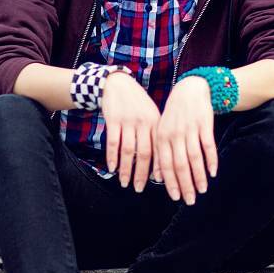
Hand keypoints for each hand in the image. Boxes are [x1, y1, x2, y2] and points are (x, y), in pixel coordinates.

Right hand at [100, 71, 160, 191]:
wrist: (119, 84)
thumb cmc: (138, 104)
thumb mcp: (152, 115)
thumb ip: (156, 136)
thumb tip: (160, 163)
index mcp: (156, 123)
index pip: (160, 148)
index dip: (160, 167)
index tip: (161, 183)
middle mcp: (144, 123)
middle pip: (144, 153)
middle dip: (142, 174)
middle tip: (140, 189)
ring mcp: (128, 121)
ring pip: (128, 151)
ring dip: (126, 169)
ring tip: (125, 183)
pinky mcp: (114, 120)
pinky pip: (113, 142)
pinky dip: (112, 157)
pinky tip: (112, 168)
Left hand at [155, 76, 216, 203]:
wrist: (190, 90)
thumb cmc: (175, 114)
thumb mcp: (162, 130)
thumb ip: (160, 153)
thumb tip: (158, 177)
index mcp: (162, 138)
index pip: (165, 165)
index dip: (171, 183)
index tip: (177, 197)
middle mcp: (175, 135)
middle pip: (180, 165)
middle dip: (185, 185)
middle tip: (190, 200)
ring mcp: (190, 130)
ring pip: (194, 158)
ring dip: (199, 176)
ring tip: (203, 189)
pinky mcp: (204, 125)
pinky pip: (207, 146)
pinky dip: (211, 160)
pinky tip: (213, 172)